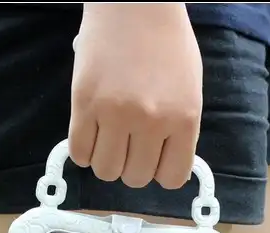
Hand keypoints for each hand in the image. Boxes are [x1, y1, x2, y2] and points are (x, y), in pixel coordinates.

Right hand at [68, 4, 202, 189]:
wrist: (136, 3)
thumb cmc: (167, 42)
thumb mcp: (190, 89)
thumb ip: (180, 130)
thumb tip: (165, 164)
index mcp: (184, 118)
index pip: (171, 178)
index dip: (159, 172)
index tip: (152, 159)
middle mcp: (151, 120)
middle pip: (135, 178)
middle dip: (131, 167)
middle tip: (128, 145)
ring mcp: (114, 113)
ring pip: (105, 171)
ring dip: (106, 162)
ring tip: (108, 140)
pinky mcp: (84, 102)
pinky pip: (79, 151)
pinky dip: (84, 151)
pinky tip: (90, 135)